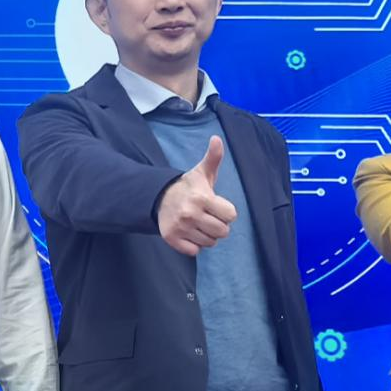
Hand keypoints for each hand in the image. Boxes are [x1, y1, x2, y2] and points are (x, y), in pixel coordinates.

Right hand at [157, 135, 237, 253]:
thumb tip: (217, 138)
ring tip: (198, 224)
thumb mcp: (202, 173)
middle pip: (222, 232)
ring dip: (207, 235)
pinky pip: (194, 251)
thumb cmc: (188, 187)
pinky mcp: (172, 239)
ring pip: (209, 243)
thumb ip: (214, 157)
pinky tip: (189, 232)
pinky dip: (194, 245)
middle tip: (207, 216)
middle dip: (218, 225)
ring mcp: (180, 228)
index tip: (216, 206)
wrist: (159, 198)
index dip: (226, 211)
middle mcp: (190, 214)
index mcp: (202, 198)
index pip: (231, 215)